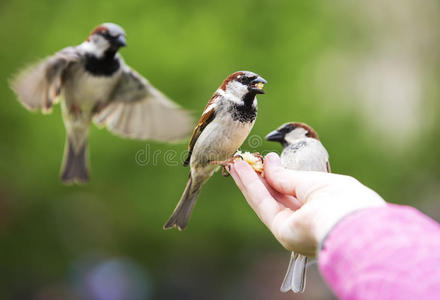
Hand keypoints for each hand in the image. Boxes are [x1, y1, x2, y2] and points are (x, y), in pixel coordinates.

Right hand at [228, 152, 385, 256]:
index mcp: (319, 207)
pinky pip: (263, 205)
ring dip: (249, 181)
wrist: (351, 221)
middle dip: (257, 178)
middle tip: (243, 161)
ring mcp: (293, 228)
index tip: (262, 161)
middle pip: (275, 197)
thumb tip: (268, 162)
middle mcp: (305, 220)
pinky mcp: (283, 232)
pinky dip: (250, 187)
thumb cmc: (343, 198)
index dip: (275, 175)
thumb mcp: (312, 180)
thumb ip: (287, 176)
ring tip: (235, 163)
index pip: (291, 191)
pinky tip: (241, 171)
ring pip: (265, 200)